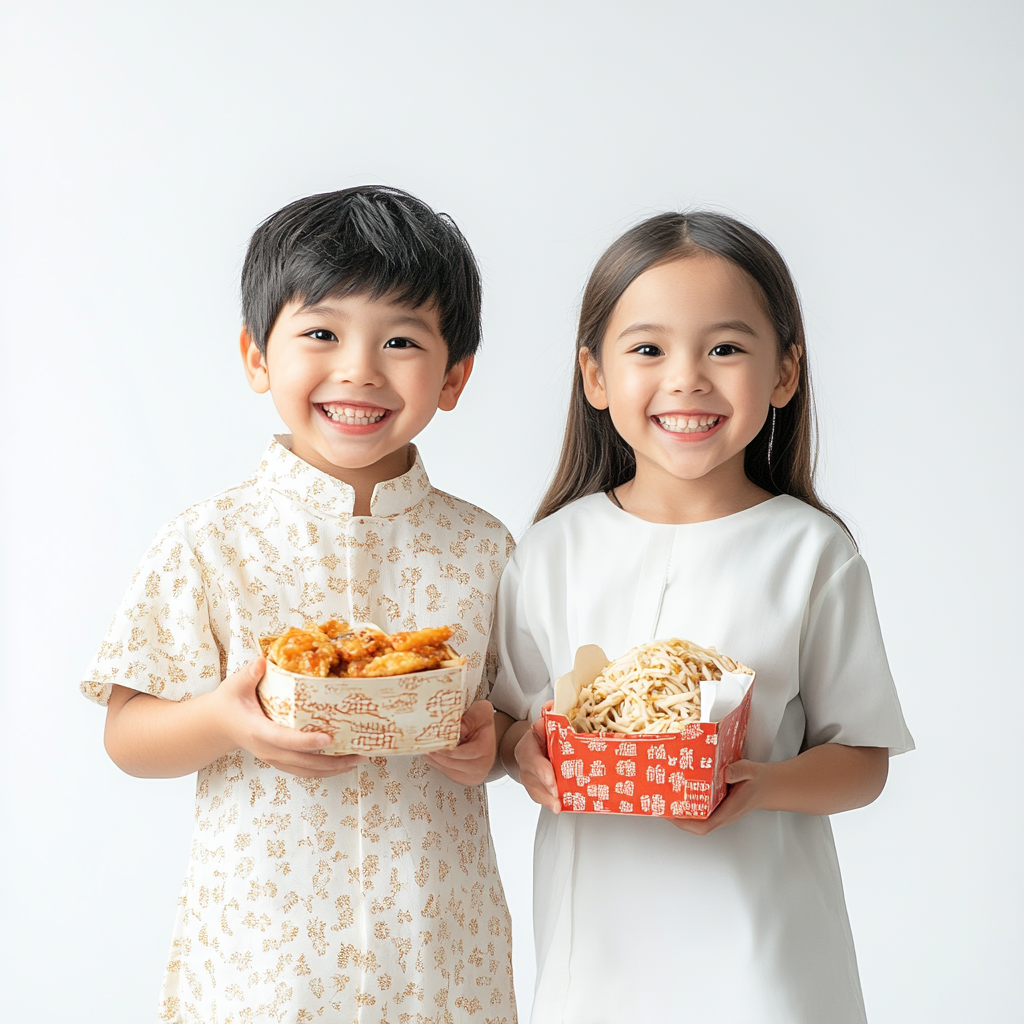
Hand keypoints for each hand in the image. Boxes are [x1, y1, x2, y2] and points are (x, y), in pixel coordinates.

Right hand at [213, 657, 366, 778]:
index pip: (284, 739)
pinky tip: (344, 763)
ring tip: (359, 758)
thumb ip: (250, 674)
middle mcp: (268, 749)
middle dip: (332, 760)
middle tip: (359, 752)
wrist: (217, 725)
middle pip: (303, 761)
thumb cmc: (229, 703)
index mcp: (257, 731)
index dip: (306, 742)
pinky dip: (325, 770)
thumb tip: (263, 661)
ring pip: (306, 770)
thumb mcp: (235, 685)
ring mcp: (274, 758)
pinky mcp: (280, 760)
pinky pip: (304, 771)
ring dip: (334, 768)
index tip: (329, 738)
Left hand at [424, 700, 496, 785]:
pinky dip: (437, 763)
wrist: (484, 733)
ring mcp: (472, 775)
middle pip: (454, 763)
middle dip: (437, 755)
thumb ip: (470, 718)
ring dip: (435, 759)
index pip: (467, 753)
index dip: (449, 751)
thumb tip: (459, 728)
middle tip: (424, 746)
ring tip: (424, 748)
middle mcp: (481, 766)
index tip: (435, 746)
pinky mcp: (464, 778)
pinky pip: (447, 773)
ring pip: (448, 770)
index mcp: (486, 749)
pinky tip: (431, 754)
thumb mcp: (480, 711)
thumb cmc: (481, 721)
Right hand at [515, 718, 559, 812]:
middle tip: (557, 794)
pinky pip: (541, 798)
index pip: (530, 759)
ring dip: (547, 800)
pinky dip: (550, 804)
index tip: (551, 778)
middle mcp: (526, 766)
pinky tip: (561, 807)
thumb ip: (548, 715)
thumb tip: (552, 706)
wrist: (531, 747)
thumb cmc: (540, 736)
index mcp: (527, 748)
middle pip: (532, 780)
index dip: (541, 769)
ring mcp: (530, 780)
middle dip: (545, 789)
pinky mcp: (538, 790)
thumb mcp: (542, 724)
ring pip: (536, 792)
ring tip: (559, 806)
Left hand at [668, 759, 765, 834]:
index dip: (685, 823)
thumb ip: (739, 771)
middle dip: (675, 817)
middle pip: (695, 825)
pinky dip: (687, 802)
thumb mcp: (751, 771)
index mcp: (729, 810)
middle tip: (660, 802)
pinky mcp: (715, 805)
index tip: (670, 814)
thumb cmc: (757, 780)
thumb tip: (724, 772)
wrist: (765, 786)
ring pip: (695, 818)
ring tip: (664, 796)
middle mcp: (721, 814)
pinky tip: (678, 791)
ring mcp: (718, 811)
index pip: (705, 825)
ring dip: (679, 810)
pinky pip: (699, 809)